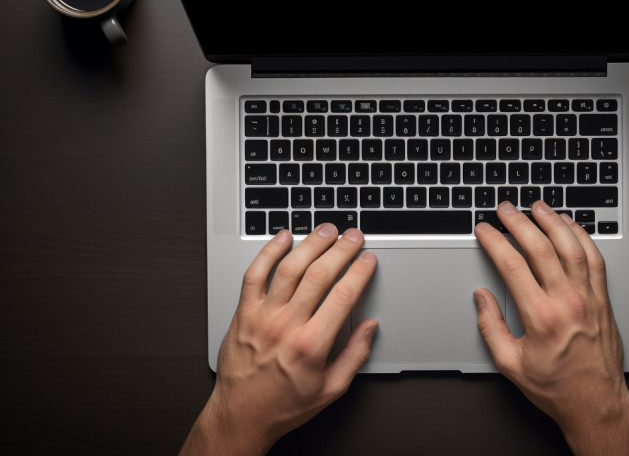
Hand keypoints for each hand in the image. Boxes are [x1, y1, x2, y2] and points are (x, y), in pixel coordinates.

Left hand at [180, 225, 377, 455]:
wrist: (241, 415)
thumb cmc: (283, 404)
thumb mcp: (331, 389)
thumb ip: (355, 356)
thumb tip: (370, 328)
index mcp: (311, 345)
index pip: (343, 296)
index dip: (359, 272)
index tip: (368, 260)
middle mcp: (286, 326)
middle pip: (319, 275)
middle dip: (341, 250)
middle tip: (353, 236)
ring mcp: (261, 316)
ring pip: (289, 268)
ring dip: (311, 244)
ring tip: (326, 230)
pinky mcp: (243, 313)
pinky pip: (254, 274)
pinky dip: (268, 252)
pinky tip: (283, 238)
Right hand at [474, 201, 628, 455]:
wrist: (596, 403)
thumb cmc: (556, 387)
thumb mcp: (510, 364)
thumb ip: (490, 327)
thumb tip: (480, 298)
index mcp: (540, 317)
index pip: (512, 265)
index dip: (495, 241)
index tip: (484, 230)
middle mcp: (567, 302)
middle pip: (541, 247)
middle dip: (519, 222)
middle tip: (506, 209)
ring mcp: (589, 298)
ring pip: (571, 246)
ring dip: (553, 221)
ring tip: (538, 207)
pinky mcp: (603, 299)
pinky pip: (595, 259)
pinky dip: (582, 237)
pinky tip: (570, 227)